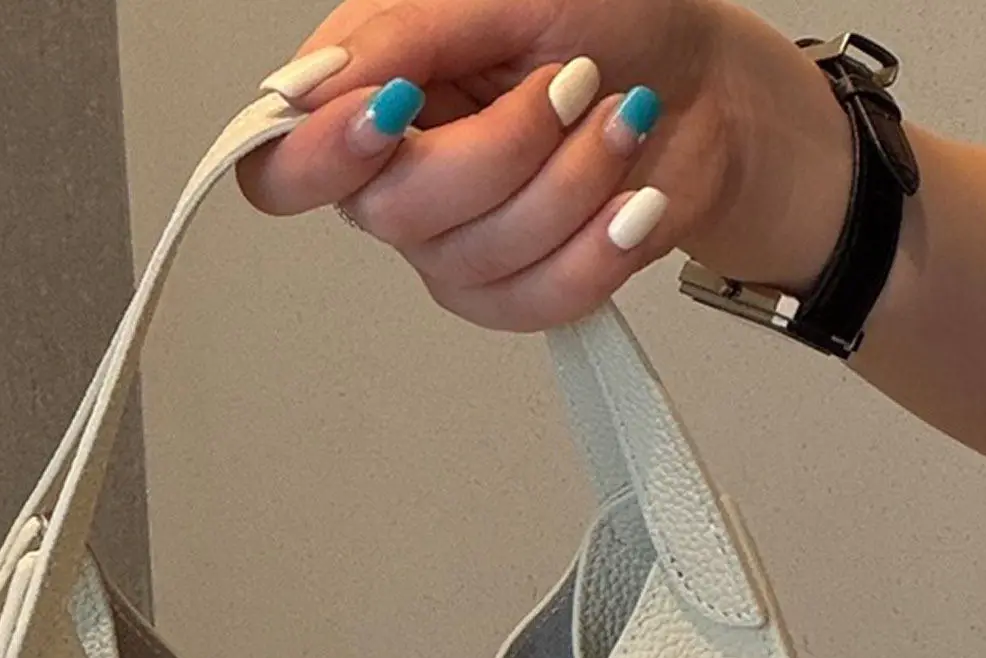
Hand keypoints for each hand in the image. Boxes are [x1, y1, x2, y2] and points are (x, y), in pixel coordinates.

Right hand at [238, 0, 853, 331]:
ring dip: (574, 180)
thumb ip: (398, 35)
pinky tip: (632, 200)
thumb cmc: (613, 19)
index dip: (323, 156)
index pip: (281, 169)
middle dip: (504, 146)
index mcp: (368, 101)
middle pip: (392, 214)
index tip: (394, 112)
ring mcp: (452, 250)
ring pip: (477, 257)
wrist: (704, 86)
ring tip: (620, 118)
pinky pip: (537, 301)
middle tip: (571, 81)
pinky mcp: (513, 295)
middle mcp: (395, 184)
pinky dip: (601, 243)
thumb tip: (311, 88)